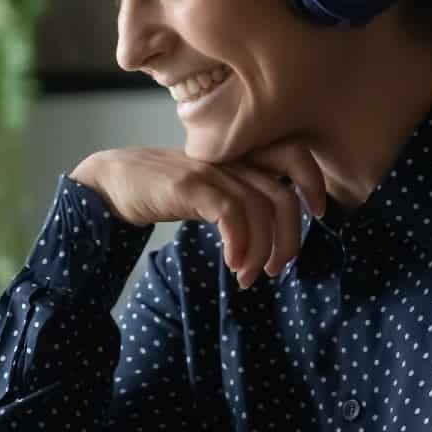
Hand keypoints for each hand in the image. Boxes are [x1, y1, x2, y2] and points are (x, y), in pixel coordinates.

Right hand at [68, 143, 326, 288]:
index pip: (293, 154)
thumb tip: (274, 234)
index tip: (317, 215)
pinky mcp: (188, 185)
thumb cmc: (165, 190)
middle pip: (282, 196)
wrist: (113, 181)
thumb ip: (241, 199)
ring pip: (258, 210)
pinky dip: (239, 244)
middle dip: (288, 239)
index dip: (313, 182)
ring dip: (260, 252)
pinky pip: (230, 214)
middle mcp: (229, 159)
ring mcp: (209, 170)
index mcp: (239, 156)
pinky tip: (232, 263)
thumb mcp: (210, 189)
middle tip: (276, 268)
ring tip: (248, 277)